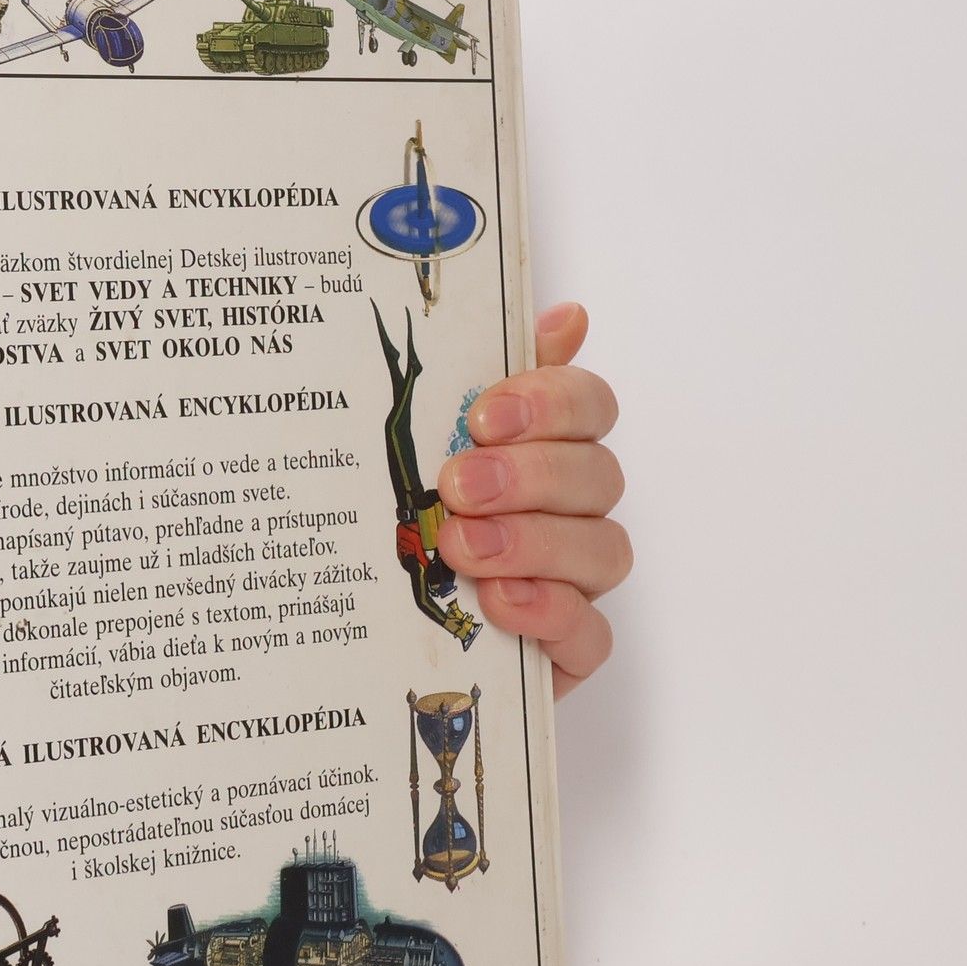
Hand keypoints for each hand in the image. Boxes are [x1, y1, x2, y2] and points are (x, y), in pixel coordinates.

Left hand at [435, 302, 628, 696]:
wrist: (362, 638)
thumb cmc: (401, 532)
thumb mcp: (415, 452)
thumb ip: (479, 382)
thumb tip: (567, 316)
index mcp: (542, 450)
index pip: (587, 405)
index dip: (551, 402)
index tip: (486, 414)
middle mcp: (569, 510)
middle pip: (597, 474)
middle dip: (529, 474)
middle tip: (458, 485)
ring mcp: (573, 580)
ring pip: (604, 548)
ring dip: (533, 542)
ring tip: (464, 547)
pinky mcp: (564, 649)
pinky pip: (591, 631)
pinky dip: (549, 613)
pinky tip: (499, 602)